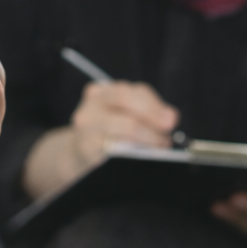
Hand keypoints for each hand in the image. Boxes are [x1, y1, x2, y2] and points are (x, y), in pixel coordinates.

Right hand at [23, 79, 177, 199]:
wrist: (74, 155)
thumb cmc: (106, 134)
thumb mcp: (121, 117)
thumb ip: (146, 112)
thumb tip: (170, 117)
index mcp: (102, 92)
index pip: (135, 92)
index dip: (156, 105)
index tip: (172, 119)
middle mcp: (92, 104)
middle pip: (127, 101)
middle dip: (153, 116)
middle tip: (168, 131)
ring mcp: (87, 125)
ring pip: (126, 125)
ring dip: (150, 137)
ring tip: (160, 146)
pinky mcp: (86, 146)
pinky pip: (118, 147)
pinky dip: (136, 151)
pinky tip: (143, 155)